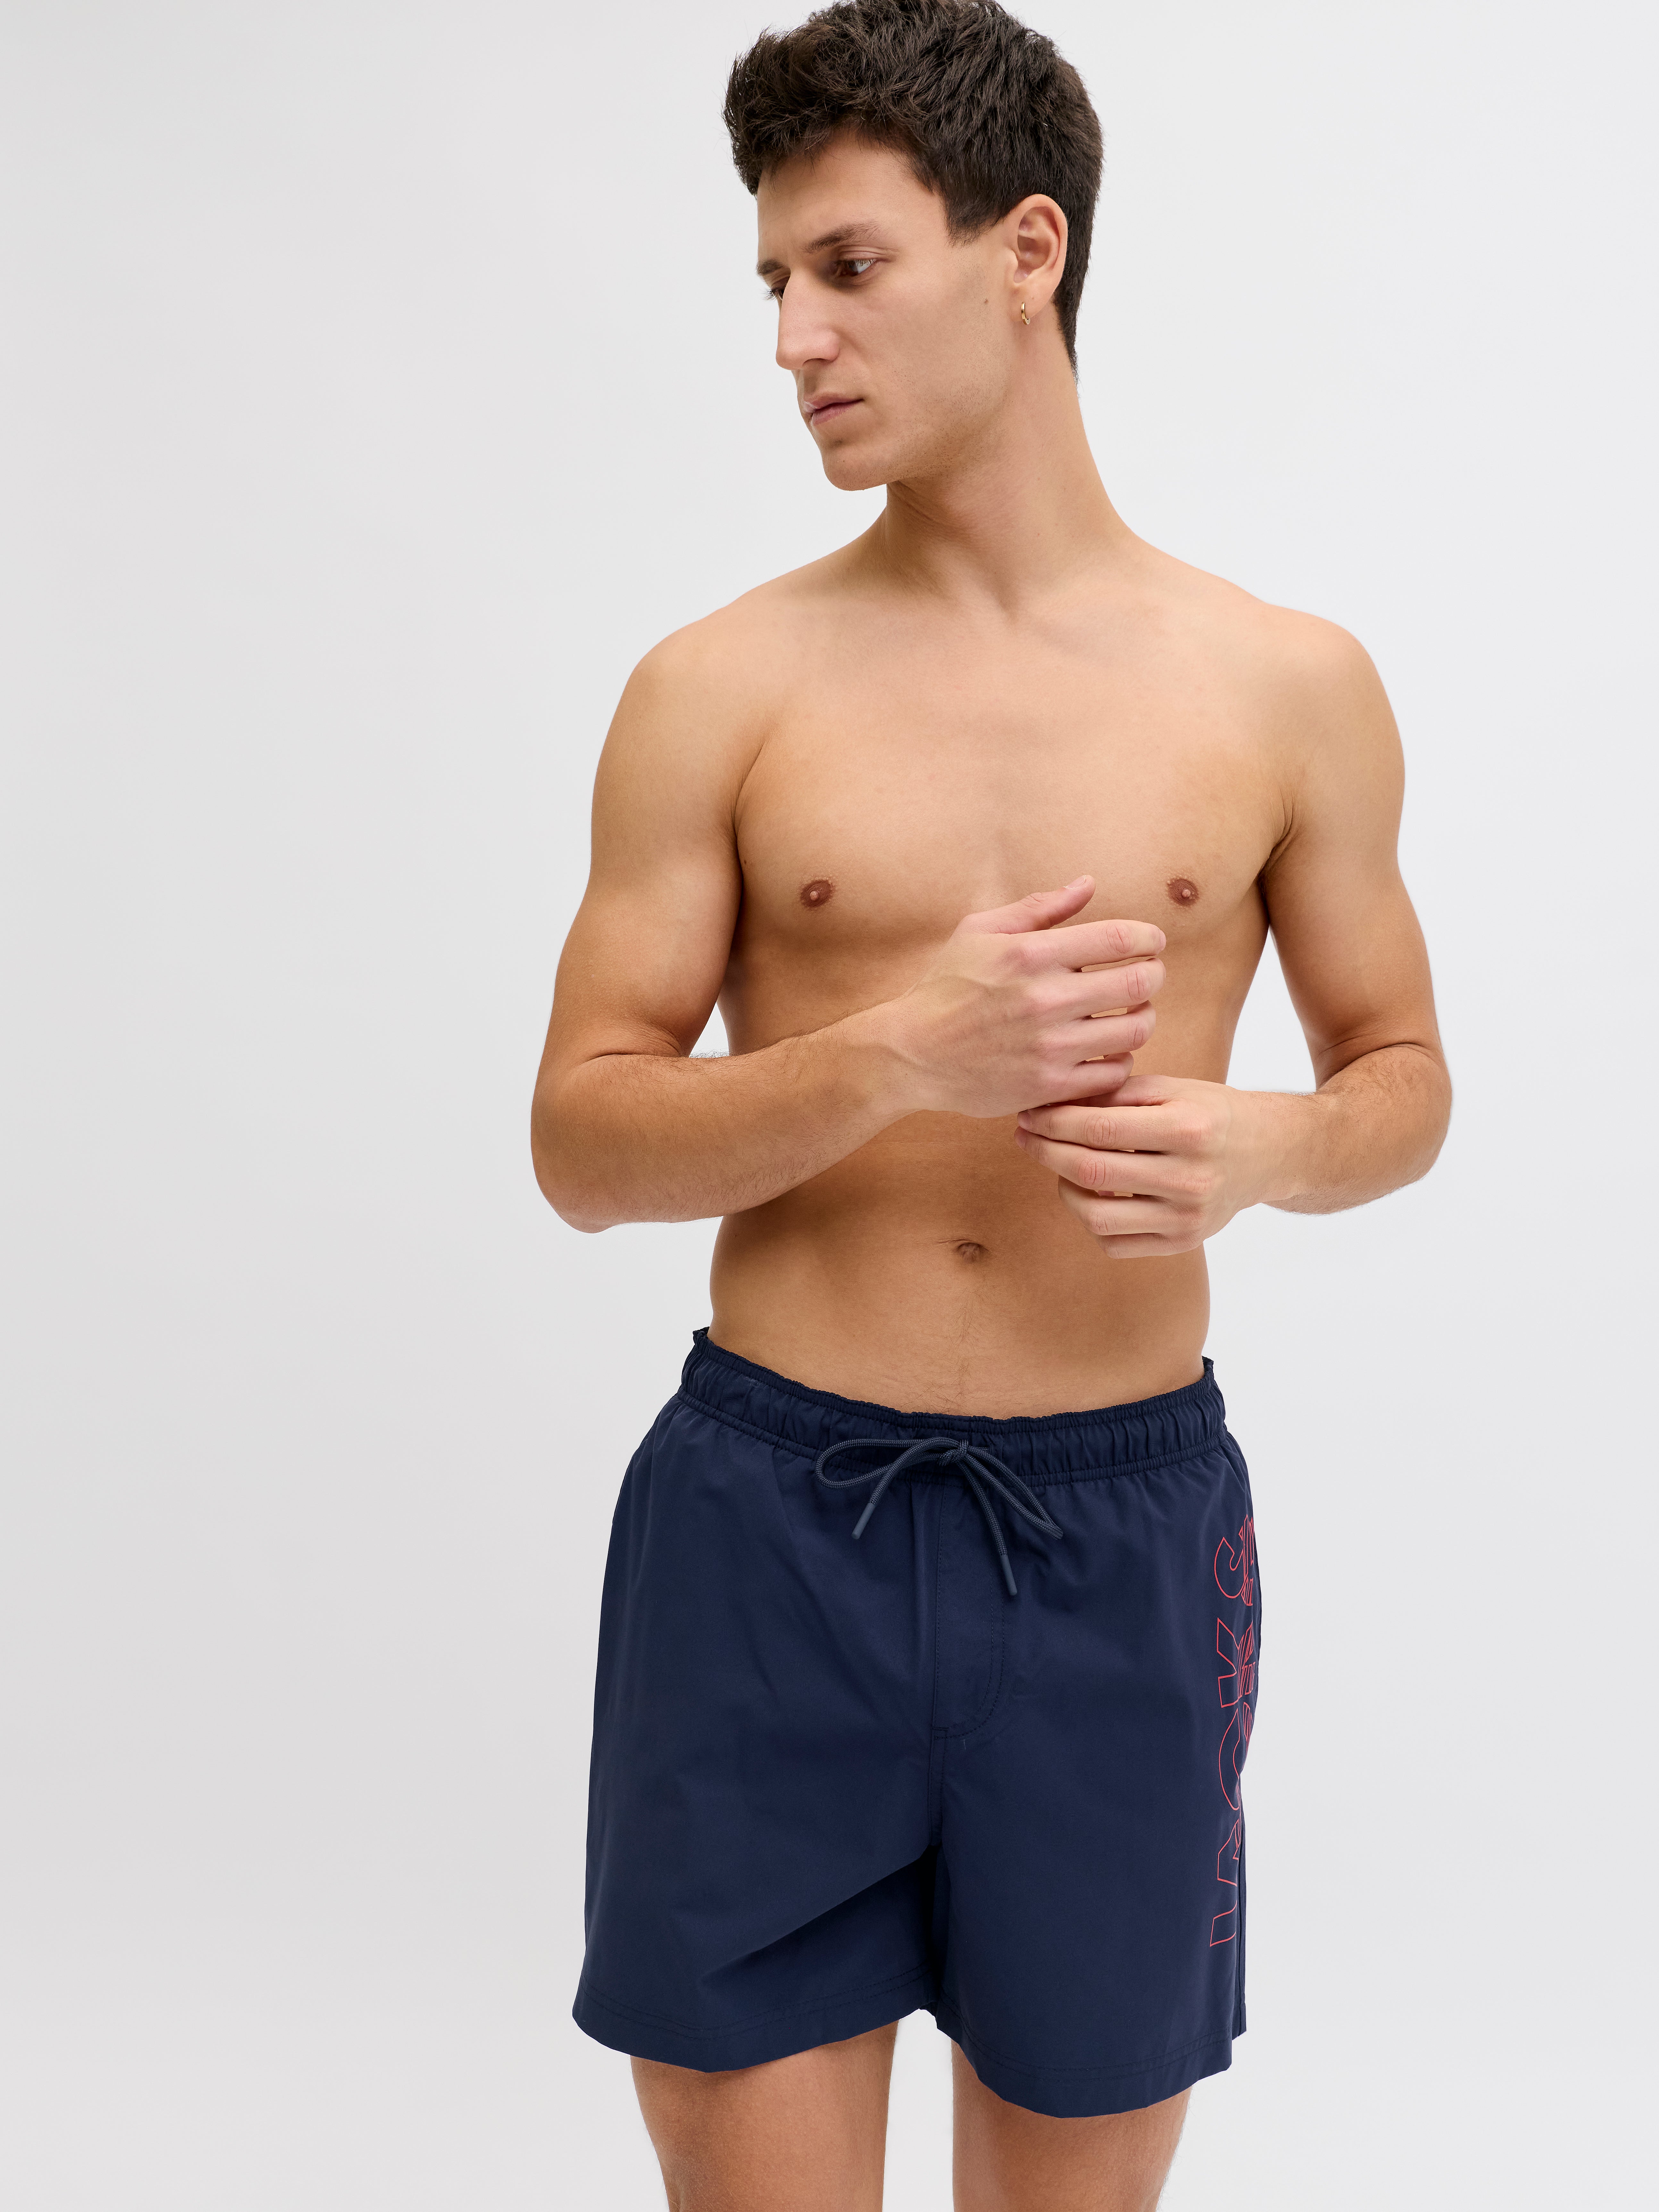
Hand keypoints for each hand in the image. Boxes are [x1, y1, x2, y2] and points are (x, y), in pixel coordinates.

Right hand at [881, 877, 1164, 1118]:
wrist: (910, 1054)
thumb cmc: (945, 987)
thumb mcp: (979, 932)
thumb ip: (1038, 908)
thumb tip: (1087, 884)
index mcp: (1031, 954)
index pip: (1120, 938)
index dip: (1150, 937)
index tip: (1152, 942)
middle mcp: (1045, 999)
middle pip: (1140, 982)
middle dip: (1154, 974)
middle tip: (1148, 975)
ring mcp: (1049, 1046)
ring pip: (1134, 1030)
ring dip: (1143, 1018)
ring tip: (1132, 1013)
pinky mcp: (1048, 1086)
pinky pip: (1113, 1073)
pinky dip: (1120, 1060)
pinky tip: (1106, 1050)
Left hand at [1014, 1073, 1294, 1255]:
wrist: (1269, 1152)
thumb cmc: (1211, 1113)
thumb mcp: (1172, 1088)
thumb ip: (1115, 1095)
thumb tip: (1052, 1104)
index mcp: (1188, 1129)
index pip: (1100, 1129)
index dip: (1054, 1122)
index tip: (1029, 1114)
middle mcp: (1190, 1178)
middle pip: (1092, 1172)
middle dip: (1046, 1152)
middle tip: (1025, 1135)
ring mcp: (1187, 1217)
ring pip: (1096, 1217)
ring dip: (1064, 1188)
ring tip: (1061, 1165)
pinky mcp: (1182, 1242)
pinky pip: (1113, 1243)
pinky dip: (1090, 1219)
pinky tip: (1090, 1193)